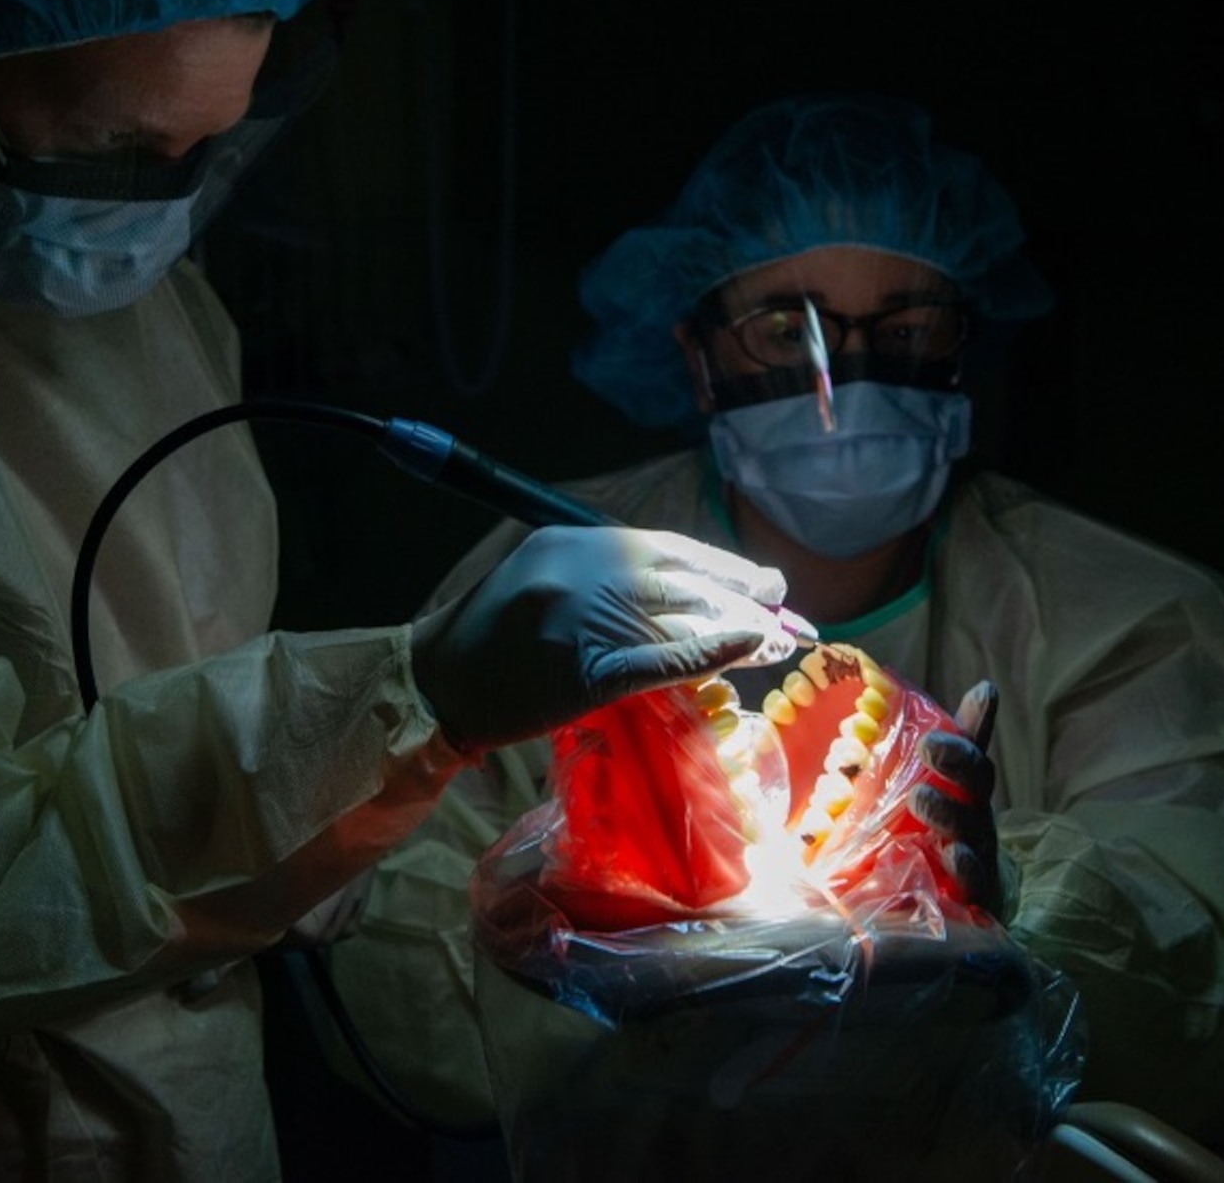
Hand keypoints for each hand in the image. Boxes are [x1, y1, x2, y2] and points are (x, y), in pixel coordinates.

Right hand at [411, 526, 801, 749]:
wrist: (437, 684)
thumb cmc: (493, 638)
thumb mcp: (546, 578)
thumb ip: (607, 575)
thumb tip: (689, 589)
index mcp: (574, 540)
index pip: (666, 547)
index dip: (721, 566)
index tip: (761, 582)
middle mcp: (584, 569)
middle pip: (682, 579)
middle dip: (741, 595)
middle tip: (785, 610)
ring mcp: (585, 619)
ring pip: (681, 617)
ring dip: (737, 627)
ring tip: (778, 639)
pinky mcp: (586, 671)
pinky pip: (661, 660)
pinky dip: (709, 653)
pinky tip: (746, 649)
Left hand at [914, 680, 1006, 913]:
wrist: (959, 917)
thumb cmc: (929, 847)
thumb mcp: (914, 802)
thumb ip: (908, 770)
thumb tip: (909, 711)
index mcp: (962, 792)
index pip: (970, 752)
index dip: (981, 720)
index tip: (983, 693)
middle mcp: (974, 820)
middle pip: (976, 785)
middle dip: (958, 761)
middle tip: (928, 743)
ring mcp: (977, 859)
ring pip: (972, 831)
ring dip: (949, 813)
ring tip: (920, 797)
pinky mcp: (974, 900)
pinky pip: (975, 883)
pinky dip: (966, 868)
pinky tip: (952, 856)